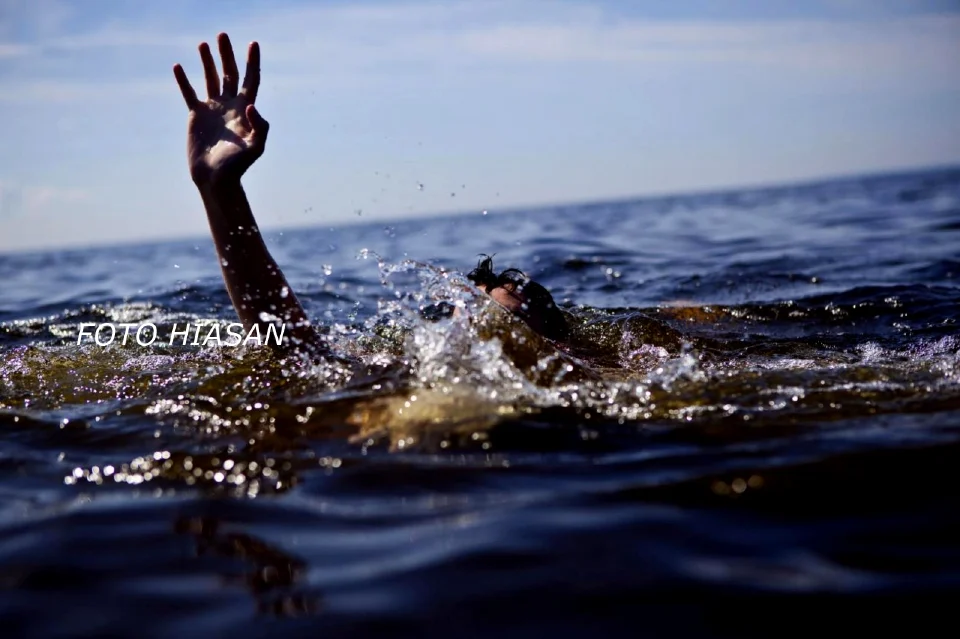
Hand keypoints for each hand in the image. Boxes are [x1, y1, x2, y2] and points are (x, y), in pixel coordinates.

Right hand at [173, 33, 268, 185]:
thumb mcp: (255, 148)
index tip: (253, 44)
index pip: (251, 80)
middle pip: (229, 73)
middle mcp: (230, 106)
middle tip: (222, 35)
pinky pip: (189, 93)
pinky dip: (184, 80)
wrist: (216, 178)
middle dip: (227, 54)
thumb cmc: (237, 166)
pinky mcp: (196, 116)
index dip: (252, 62)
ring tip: (204, 44)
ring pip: (210, 79)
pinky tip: (178, 66)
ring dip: (207, 62)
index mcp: (245, 110)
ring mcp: (213, 109)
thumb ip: (259, 127)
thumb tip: (251, 105)